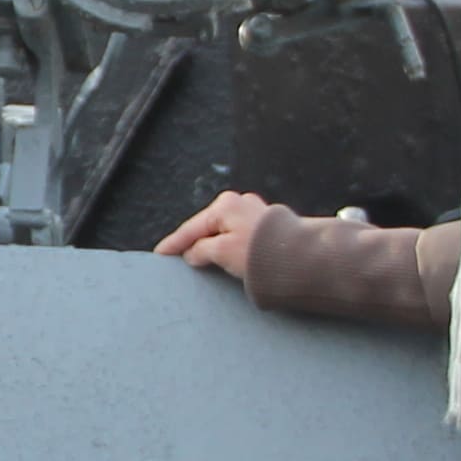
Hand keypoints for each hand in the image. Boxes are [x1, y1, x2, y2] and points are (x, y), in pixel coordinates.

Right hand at [156, 190, 279, 280]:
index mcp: (225, 205)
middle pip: (207, 226)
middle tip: (176, 255)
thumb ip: (200, 250)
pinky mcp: (266, 224)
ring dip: (211, 243)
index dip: (174, 243)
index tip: (160, 254)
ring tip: (198, 258)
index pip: (191, 228)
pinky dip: (227, 243)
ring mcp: (254, 211)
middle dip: (193, 241)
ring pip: (223, 230)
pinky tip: (223, 254)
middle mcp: (239, 202)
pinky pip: (237, 234)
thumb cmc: (261, 252)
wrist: (299, 256)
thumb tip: (192, 253)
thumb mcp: (221, 251)